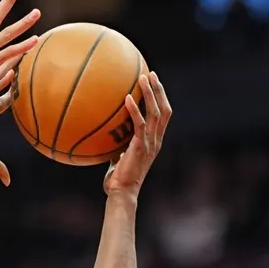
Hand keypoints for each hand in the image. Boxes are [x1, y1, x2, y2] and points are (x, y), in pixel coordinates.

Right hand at [0, 59, 17, 185]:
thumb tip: (8, 181)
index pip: (2, 99)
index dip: (12, 91)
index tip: (21, 82)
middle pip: (1, 83)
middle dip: (11, 69)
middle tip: (23, 55)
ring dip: (9, 67)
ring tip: (22, 52)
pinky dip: (0, 81)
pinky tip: (11, 71)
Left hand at [103, 72, 171, 196]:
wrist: (121, 193)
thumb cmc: (118, 179)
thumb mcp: (118, 158)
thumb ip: (117, 145)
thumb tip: (104, 135)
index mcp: (154, 142)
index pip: (163, 116)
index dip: (161, 98)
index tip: (154, 83)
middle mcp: (156, 140)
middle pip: (164, 110)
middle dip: (159, 90)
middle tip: (151, 74)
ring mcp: (150, 143)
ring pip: (155, 113)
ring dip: (150, 93)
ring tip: (143, 77)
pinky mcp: (140, 147)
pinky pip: (139, 124)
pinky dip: (134, 109)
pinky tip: (127, 98)